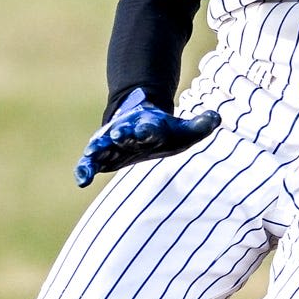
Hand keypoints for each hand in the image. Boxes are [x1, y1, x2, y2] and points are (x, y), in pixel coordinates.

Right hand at [75, 92, 221, 186]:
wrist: (136, 122)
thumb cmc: (163, 131)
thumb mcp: (183, 130)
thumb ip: (200, 125)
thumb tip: (216, 118)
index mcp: (148, 126)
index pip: (149, 128)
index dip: (148, 128)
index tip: (145, 127)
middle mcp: (127, 133)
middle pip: (123, 134)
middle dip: (122, 134)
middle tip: (118, 133)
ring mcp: (111, 143)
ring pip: (102, 146)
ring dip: (98, 150)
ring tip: (91, 155)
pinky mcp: (101, 156)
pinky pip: (89, 163)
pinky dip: (84, 170)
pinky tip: (81, 181)